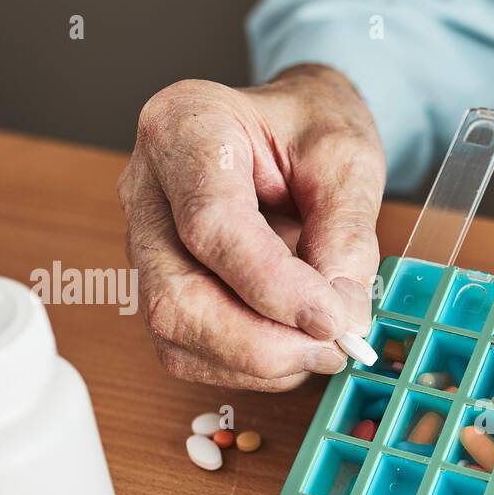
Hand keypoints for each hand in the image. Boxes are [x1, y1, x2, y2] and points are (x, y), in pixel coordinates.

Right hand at [117, 65, 384, 389]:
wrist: (293, 131)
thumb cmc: (313, 132)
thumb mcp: (348, 162)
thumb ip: (346, 237)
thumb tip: (340, 320)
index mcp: (185, 128)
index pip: (211, 226)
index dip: (274, 287)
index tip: (332, 320)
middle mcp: (147, 188)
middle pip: (176, 296)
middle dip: (260, 343)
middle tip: (332, 347)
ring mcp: (144, 242)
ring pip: (175, 332)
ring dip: (257, 362)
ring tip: (320, 343)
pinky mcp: (160, 284)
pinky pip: (186, 348)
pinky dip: (247, 366)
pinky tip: (292, 345)